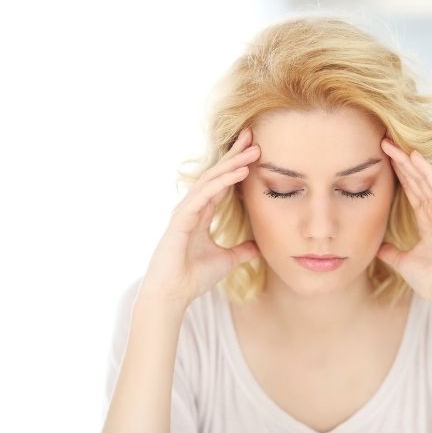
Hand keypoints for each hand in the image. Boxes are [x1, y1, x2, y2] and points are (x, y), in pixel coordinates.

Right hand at [135, 127, 260, 308]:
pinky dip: (222, 182)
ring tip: (252, 149)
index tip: (254, 150)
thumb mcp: (226, 261)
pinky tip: (239, 171)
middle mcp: (192, 208)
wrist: (173, 295)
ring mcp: (185, 211)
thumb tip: (258, 247)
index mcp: (201, 214)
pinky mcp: (181, 219)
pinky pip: (204, 195)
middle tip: (253, 136)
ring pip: (211, 180)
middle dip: (234, 154)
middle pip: (216, 174)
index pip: (221, 183)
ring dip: (232, 163)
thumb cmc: (192, 278)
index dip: (236, 165)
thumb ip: (241, 251)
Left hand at [377, 138, 431, 312]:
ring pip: (427, 182)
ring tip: (396, 145)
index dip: (397, 174)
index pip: (410, 191)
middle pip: (417, 182)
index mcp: (427, 222)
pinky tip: (417, 160)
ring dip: (412, 163)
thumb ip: (391, 253)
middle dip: (401, 162)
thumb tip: (377, 246)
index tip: (382, 157)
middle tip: (384, 141)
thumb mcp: (405, 263)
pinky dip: (429, 175)